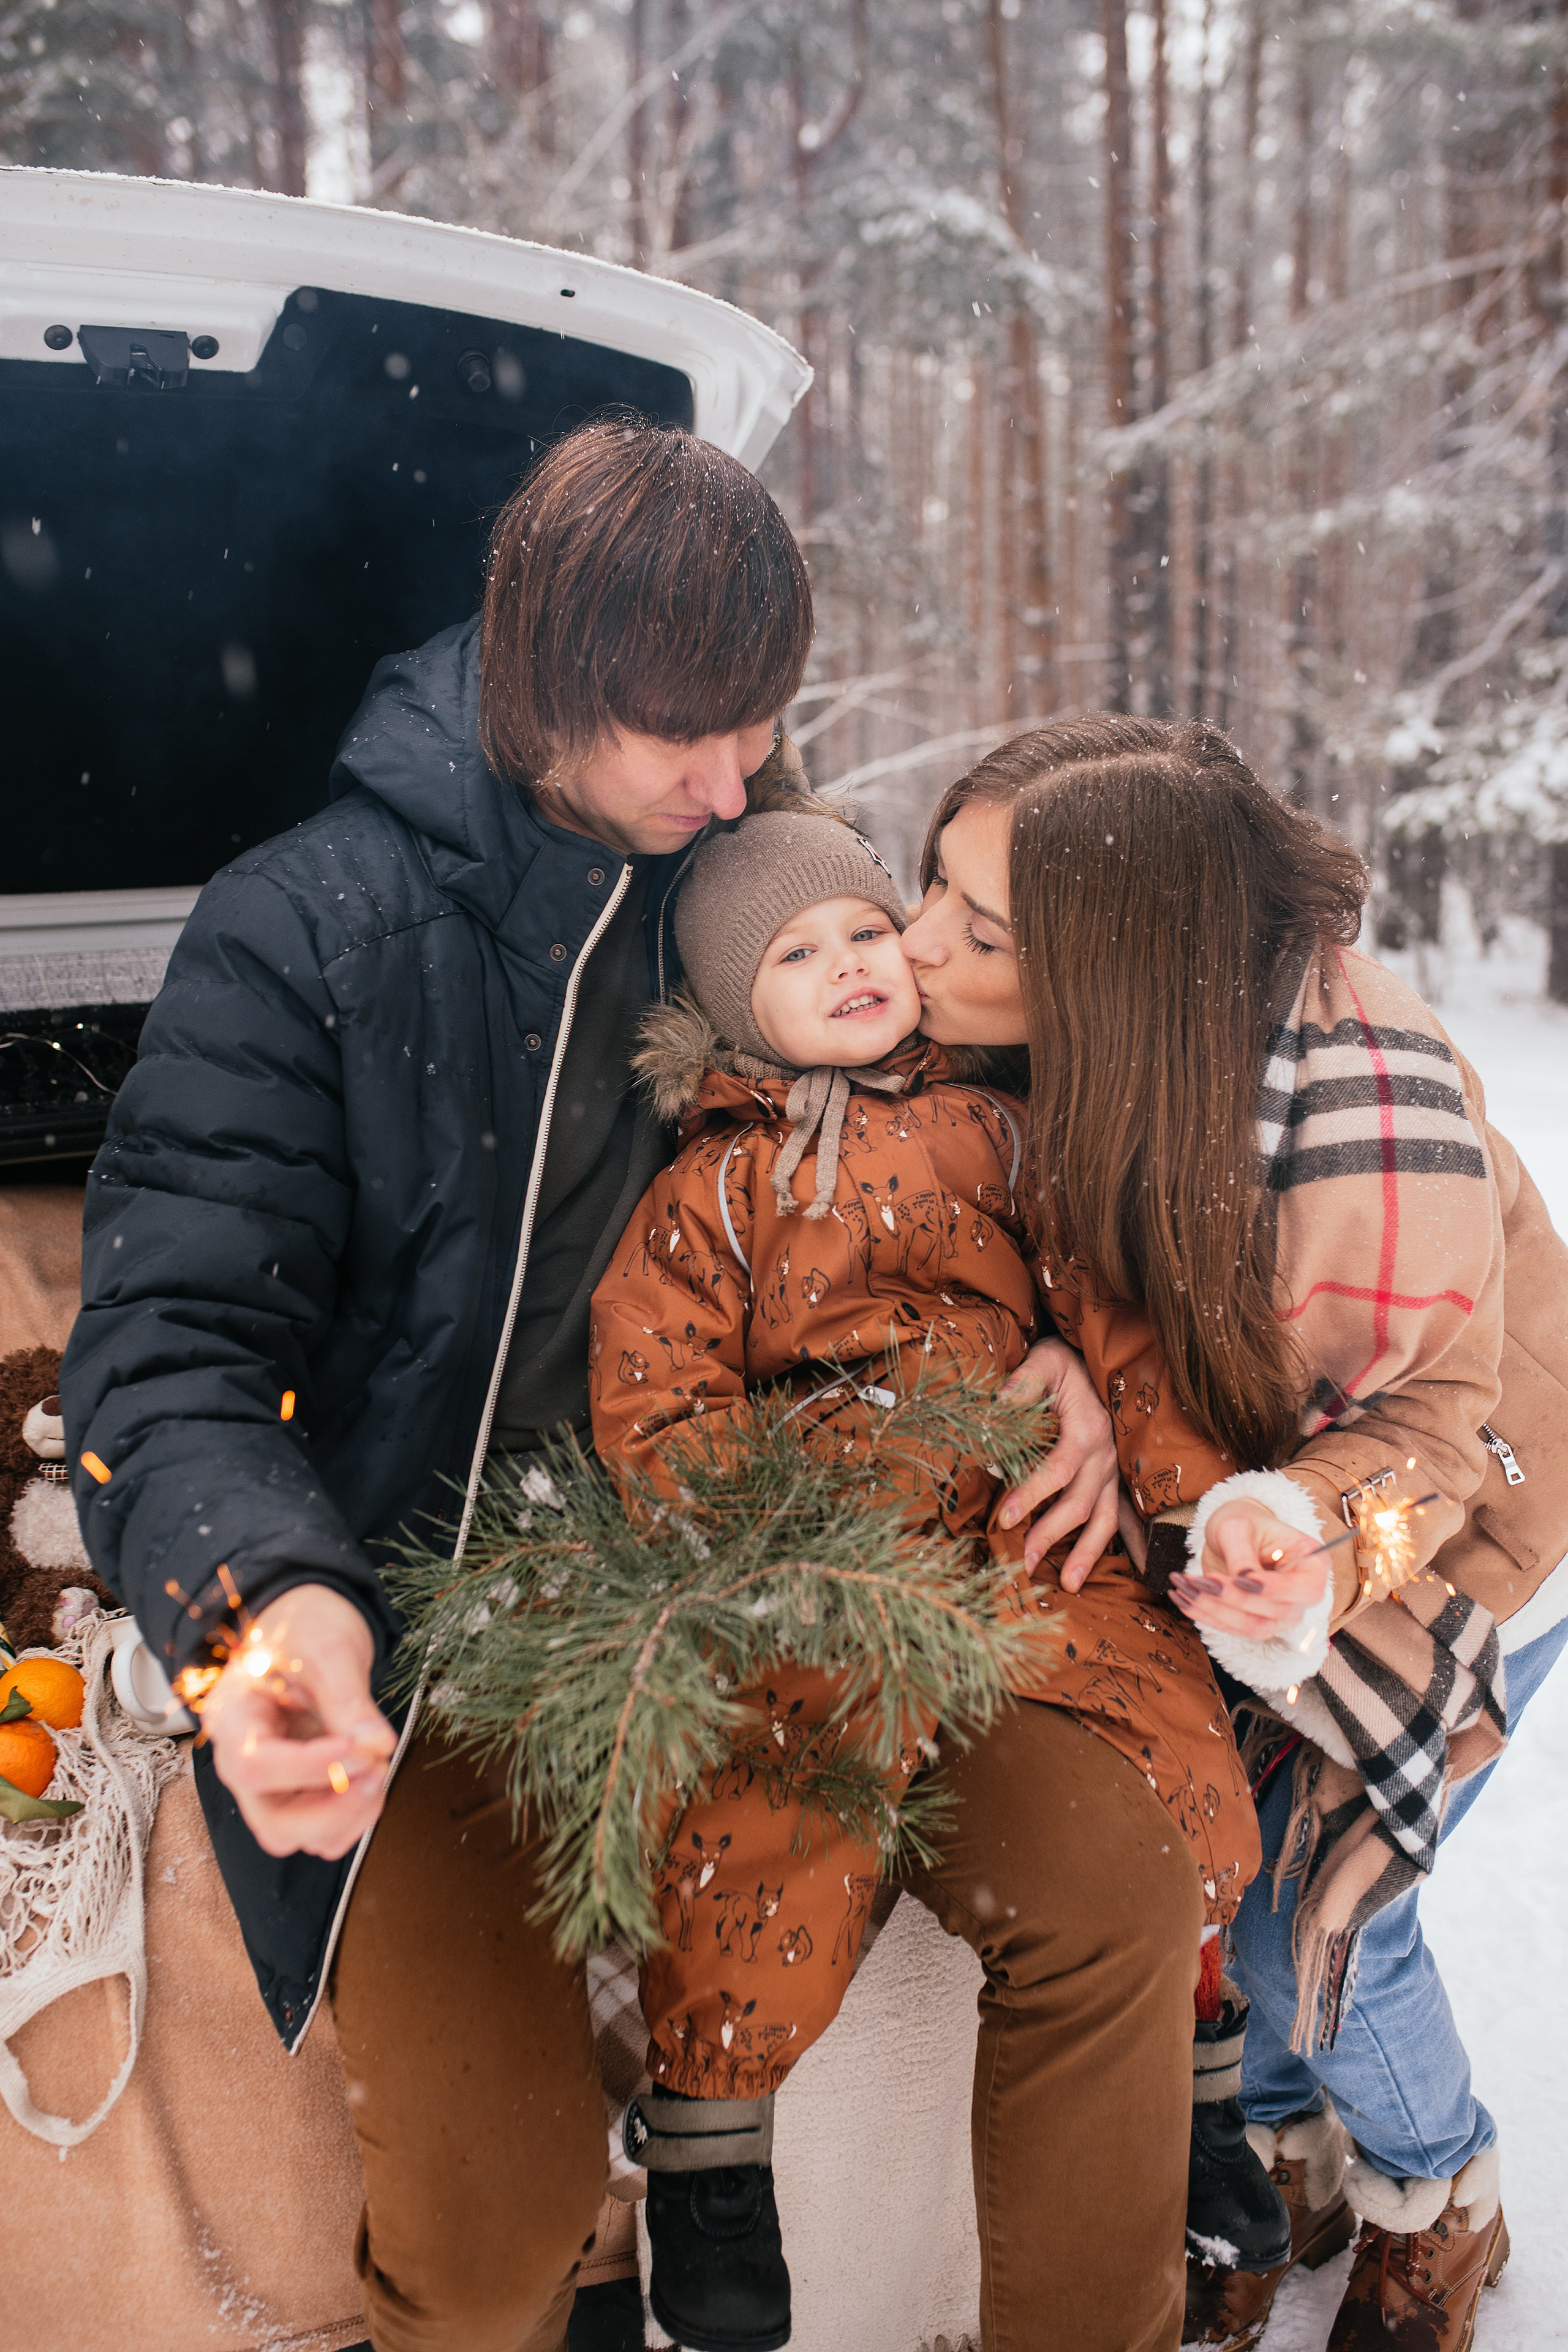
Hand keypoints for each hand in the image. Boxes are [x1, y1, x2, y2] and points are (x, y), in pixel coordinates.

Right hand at [201, 1585, 396, 1859]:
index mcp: (233, 1718)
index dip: (308, 1767)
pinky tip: (371, 1777)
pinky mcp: (298, 1794)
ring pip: (297, 1836)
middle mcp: (243, 1762)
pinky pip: (321, 1832)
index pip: (255, 1764)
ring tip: (378, 1767)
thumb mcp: (328, 1649)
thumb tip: (378, 1746)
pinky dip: (352, 1817)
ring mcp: (270, 1785)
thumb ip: (348, 1698)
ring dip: (347, 1816)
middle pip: (273, 1821)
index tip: (360, 1748)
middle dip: (333, 1807)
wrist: (307, 1627)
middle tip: (377, 1767)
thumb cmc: (305, 1630)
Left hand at [994, 1337, 1120, 1588]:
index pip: (1058, 1470)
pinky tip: (1141, 1570)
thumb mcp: (1043, 1361)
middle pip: (1081, 1504)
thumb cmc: (1066, 1362)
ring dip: (1088, 1553)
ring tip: (1068, 1584)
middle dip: (1052, 1536)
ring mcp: (1115, 1469)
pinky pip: (1127, 1514)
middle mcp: (1106, 1455)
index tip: (1003, 1518)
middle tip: (1024, 1563)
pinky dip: (1133, 1543)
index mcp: (1087, 1429)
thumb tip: (994, 1410)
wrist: (1099, 1357)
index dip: (1031, 1495)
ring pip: (1106, 1518)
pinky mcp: (1117, 1477)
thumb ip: (1021, 1385)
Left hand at [1169, 1500, 1328, 1642]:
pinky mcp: (1257, 1622)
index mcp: (1312, 1564)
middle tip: (1198, 1580)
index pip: (1305, 1589)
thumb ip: (1242, 1554)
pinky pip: (1233, 1629)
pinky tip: (1180, 1597)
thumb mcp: (1238, 1527)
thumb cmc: (1243, 1523)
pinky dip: (1204, 1615)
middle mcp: (1301, 1595)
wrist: (1234, 1533)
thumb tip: (1242, 1581)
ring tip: (1183, 1586)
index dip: (1275, 1589)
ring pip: (1253, 1627)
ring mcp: (1281, 1613)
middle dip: (1233, 1599)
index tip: (1241, 1579)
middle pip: (1276, 1612)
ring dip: (1214, 1611)